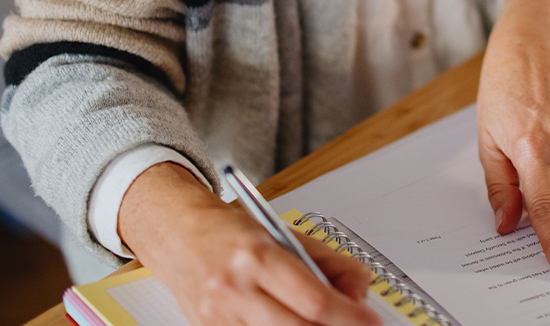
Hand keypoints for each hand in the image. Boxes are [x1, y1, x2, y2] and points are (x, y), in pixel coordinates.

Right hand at [119, 162, 380, 325]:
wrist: (178, 235)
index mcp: (258, 256)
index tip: (370, 322)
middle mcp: (235, 288)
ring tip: (321, 323)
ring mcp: (219, 317)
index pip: (314, 300)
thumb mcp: (285, 233)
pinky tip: (291, 325)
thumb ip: (329, 263)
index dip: (349, 317)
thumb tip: (359, 295)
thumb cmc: (231, 233)